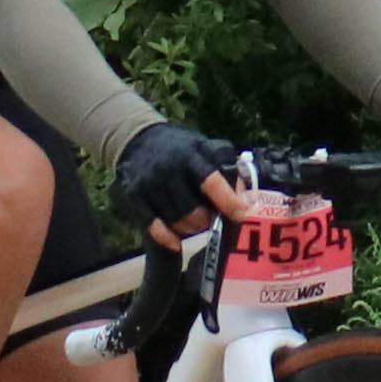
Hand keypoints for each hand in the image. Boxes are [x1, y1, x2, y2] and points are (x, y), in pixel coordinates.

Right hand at [112, 120, 238, 246]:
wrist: (136, 138)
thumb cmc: (179, 149)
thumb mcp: (204, 148)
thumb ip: (226, 171)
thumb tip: (246, 200)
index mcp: (190, 155)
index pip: (210, 181)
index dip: (227, 201)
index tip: (241, 215)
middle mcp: (167, 169)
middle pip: (193, 210)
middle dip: (206, 222)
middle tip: (211, 222)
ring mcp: (148, 183)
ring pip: (175, 221)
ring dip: (189, 229)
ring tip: (195, 225)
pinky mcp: (134, 196)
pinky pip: (153, 226)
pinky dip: (167, 237)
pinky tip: (176, 243)